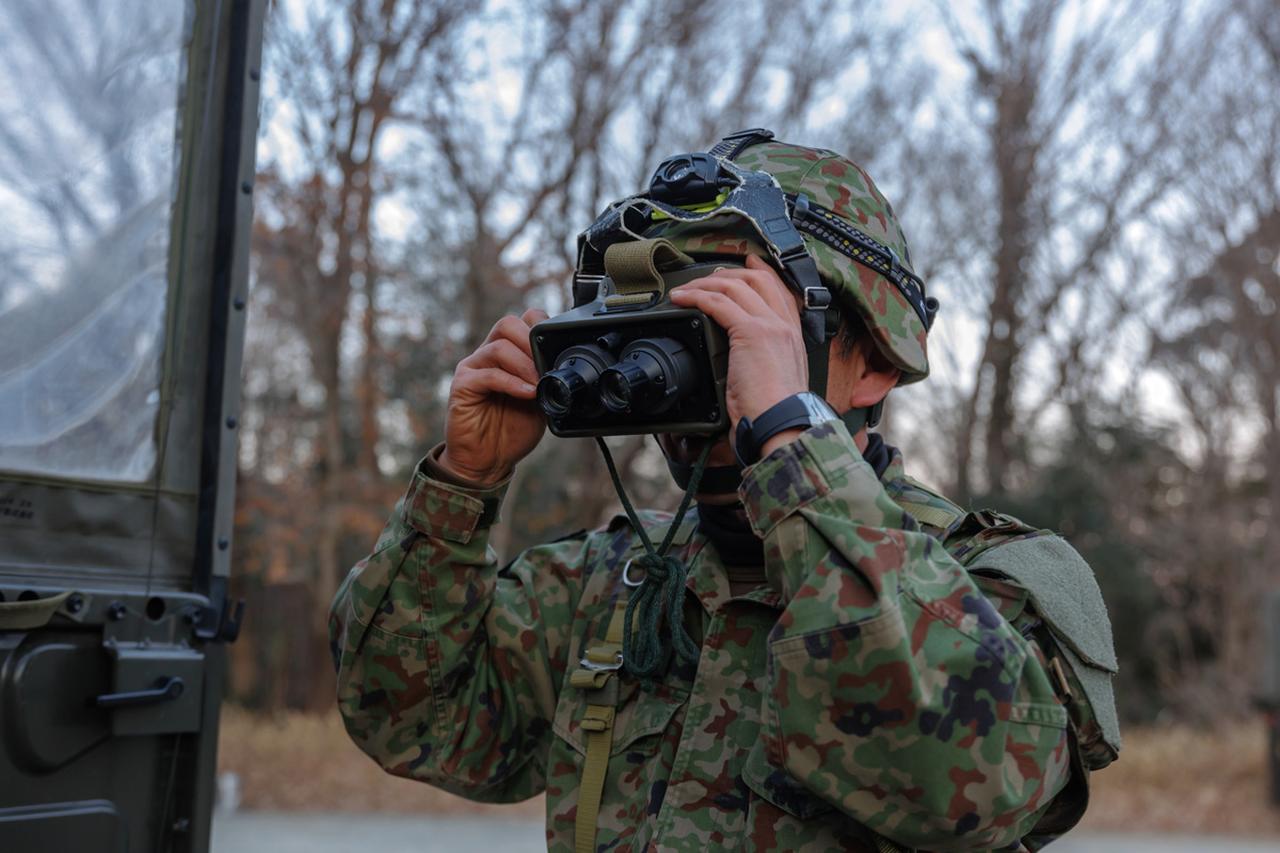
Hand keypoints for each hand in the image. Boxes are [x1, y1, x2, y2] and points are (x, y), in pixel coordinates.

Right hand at [439, 308, 548, 486]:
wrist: (488, 460)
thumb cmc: (511, 430)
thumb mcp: (540, 401)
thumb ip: (547, 379)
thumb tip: (563, 365)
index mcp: (508, 354)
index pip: (522, 321)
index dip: (541, 329)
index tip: (557, 350)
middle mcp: (488, 355)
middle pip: (507, 324)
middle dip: (532, 342)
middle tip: (546, 367)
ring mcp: (473, 368)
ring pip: (499, 347)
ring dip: (525, 365)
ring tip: (538, 385)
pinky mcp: (462, 385)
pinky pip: (487, 374)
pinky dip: (512, 383)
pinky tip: (527, 394)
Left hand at [669, 254, 808, 431]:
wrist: (781, 423)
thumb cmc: (775, 412)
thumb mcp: (775, 380)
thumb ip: (762, 362)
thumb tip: (741, 363)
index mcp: (793, 335)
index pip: (781, 290)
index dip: (763, 271)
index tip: (749, 261)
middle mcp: (784, 324)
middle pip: (757, 279)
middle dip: (728, 273)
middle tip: (706, 277)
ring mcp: (769, 325)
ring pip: (735, 286)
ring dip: (705, 284)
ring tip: (686, 290)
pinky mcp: (750, 332)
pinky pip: (718, 302)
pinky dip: (696, 297)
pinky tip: (682, 300)